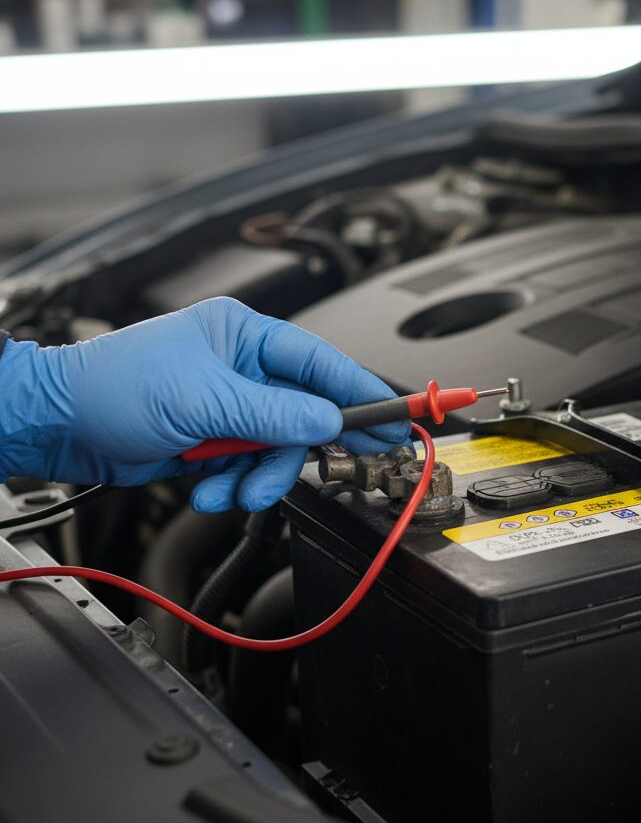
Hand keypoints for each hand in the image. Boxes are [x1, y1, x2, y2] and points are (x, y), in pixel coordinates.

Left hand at [0, 297, 408, 512]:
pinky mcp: (217, 440)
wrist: (60, 427)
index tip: (398, 414)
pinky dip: (236, 484)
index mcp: (244, 336)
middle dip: (308, 446)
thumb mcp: (204, 399)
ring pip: (279, 448)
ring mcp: (231, 406)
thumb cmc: (113, 386)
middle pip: (306, 412)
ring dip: (262, 475)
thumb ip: (274, 415)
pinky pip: (250, 467)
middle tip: (354, 464)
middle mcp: (244, 369)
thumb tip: (327, 422)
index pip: (321, 361)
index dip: (362, 390)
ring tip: (236, 487)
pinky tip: (211, 486)